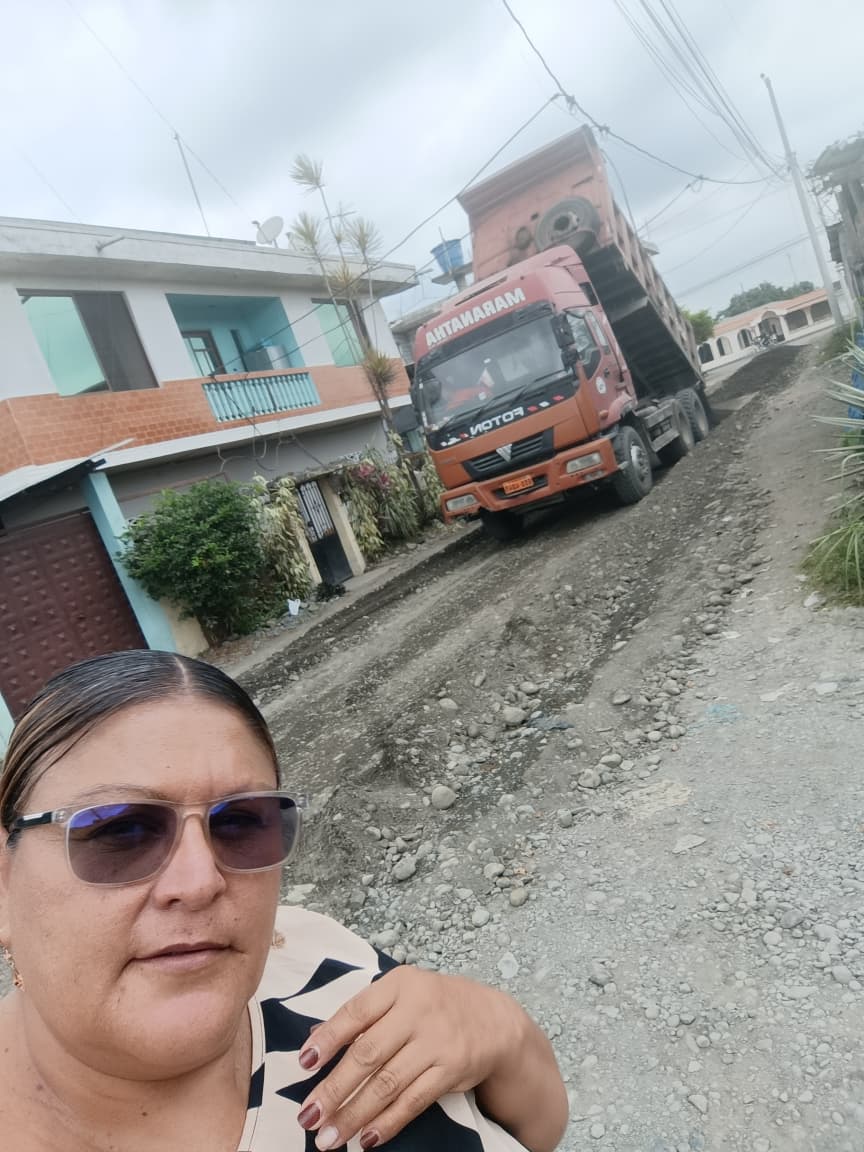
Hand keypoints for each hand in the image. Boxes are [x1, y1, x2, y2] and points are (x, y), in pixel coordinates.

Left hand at [295, 965, 525, 1149]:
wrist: (493, 1020)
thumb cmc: (434, 1005)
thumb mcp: (401, 994)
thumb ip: (362, 1014)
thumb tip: (313, 1040)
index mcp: (399, 985)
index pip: (356, 1011)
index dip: (328, 1038)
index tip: (303, 1064)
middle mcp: (417, 1009)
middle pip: (368, 1053)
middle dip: (334, 1089)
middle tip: (308, 1116)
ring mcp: (436, 1041)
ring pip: (388, 1083)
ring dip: (354, 1114)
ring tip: (328, 1137)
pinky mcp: (451, 1070)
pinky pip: (413, 1101)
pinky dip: (388, 1123)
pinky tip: (366, 1138)